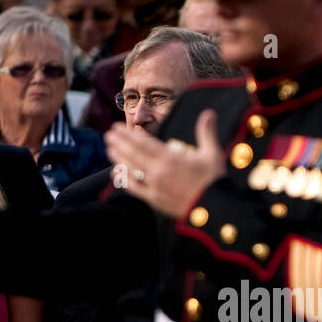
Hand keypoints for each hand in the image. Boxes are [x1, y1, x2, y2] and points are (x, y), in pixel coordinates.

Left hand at [105, 109, 225, 219]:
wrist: (213, 209)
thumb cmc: (213, 181)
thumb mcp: (212, 154)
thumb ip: (207, 132)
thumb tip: (209, 112)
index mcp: (171, 159)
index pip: (143, 144)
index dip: (128, 135)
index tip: (117, 128)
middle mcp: (159, 172)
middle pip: (133, 155)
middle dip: (119, 144)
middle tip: (108, 135)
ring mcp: (155, 187)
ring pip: (131, 170)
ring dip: (119, 159)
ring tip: (110, 150)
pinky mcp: (155, 200)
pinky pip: (135, 189)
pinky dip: (124, 180)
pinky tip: (116, 174)